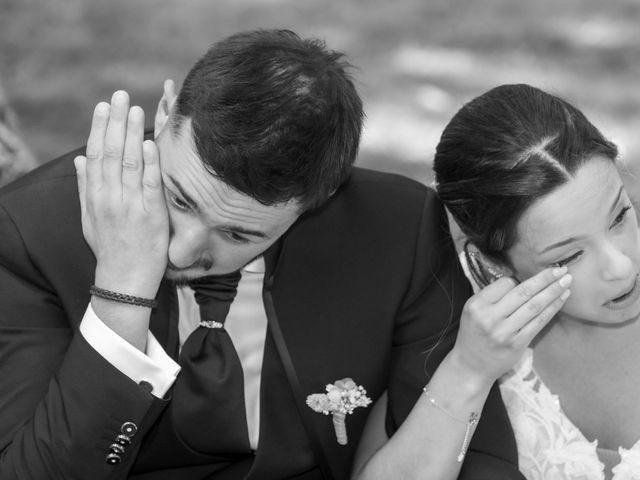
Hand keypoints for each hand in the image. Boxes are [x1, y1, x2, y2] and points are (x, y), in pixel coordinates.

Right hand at [75, 91, 168, 298]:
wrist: (124, 279)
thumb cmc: (109, 247)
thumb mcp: (89, 218)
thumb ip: (86, 187)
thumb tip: (79, 160)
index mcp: (95, 196)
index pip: (95, 155)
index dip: (98, 128)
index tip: (103, 106)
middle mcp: (110, 198)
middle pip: (110, 152)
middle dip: (115, 122)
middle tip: (120, 95)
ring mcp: (130, 206)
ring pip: (128, 164)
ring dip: (131, 134)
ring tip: (135, 109)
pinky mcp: (151, 216)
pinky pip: (149, 186)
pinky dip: (148, 164)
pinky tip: (149, 144)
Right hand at [450, 266, 571, 383]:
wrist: (471, 365)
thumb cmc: (474, 334)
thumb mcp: (472, 311)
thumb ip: (492, 297)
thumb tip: (519, 281)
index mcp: (477, 305)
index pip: (504, 284)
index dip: (518, 280)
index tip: (529, 279)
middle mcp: (490, 317)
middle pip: (522, 292)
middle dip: (544, 279)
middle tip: (561, 269)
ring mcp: (504, 332)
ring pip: (534, 306)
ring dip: (553, 291)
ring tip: (567, 280)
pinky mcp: (517, 344)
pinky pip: (539, 322)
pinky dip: (552, 308)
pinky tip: (562, 299)